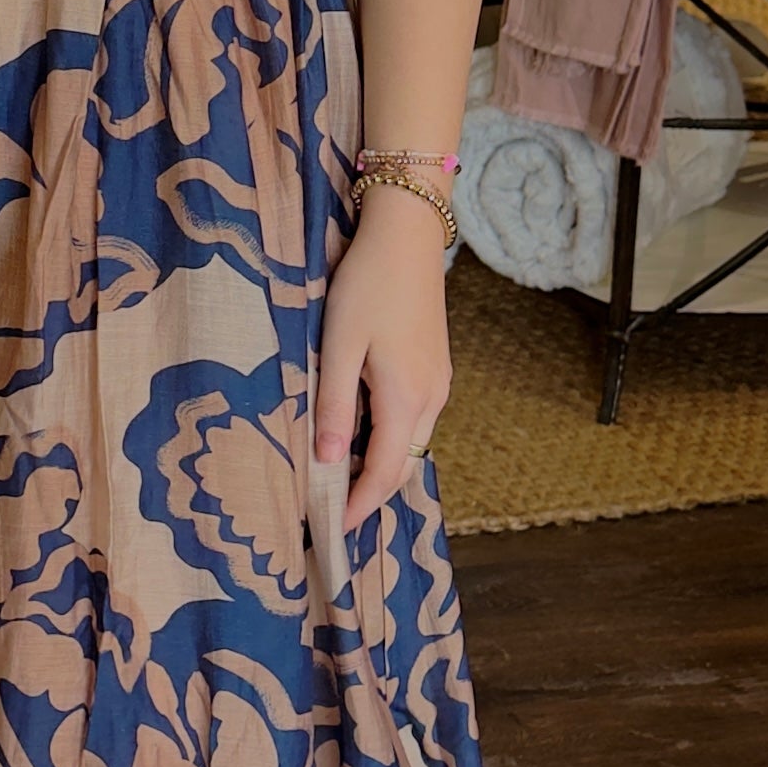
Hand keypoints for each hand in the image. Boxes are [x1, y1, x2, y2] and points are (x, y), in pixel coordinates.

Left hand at [312, 187, 453, 533]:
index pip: (385, 474)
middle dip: (370, 495)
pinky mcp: (435, 368)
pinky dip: (389, 439)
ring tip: (338, 480)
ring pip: (410, 444)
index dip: (359, 507)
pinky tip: (360, 434)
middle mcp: (431, 399)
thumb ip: (336, 406)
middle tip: (331, 513)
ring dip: (379, 466)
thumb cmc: (367, 285)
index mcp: (406, 399)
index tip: (333, 531)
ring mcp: (438, 383)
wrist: (407, 236)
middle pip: (403, 466)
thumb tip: (329, 462)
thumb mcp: (339, 345)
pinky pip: (413, 421)